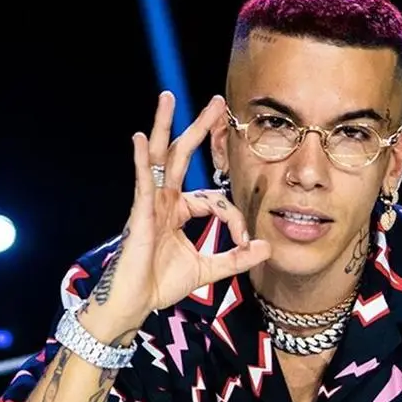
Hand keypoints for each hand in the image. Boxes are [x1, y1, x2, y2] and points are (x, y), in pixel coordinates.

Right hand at [80, 92, 270, 336]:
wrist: (134, 304)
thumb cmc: (161, 284)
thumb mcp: (208, 269)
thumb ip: (237, 259)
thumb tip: (267, 249)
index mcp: (179, 210)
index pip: (215, 199)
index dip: (234, 218)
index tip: (244, 240)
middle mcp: (164, 200)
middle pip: (183, 155)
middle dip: (200, 128)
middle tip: (217, 102)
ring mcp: (150, 204)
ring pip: (160, 158)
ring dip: (165, 126)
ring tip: (168, 97)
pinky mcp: (139, 215)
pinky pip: (142, 182)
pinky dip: (142, 160)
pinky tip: (142, 138)